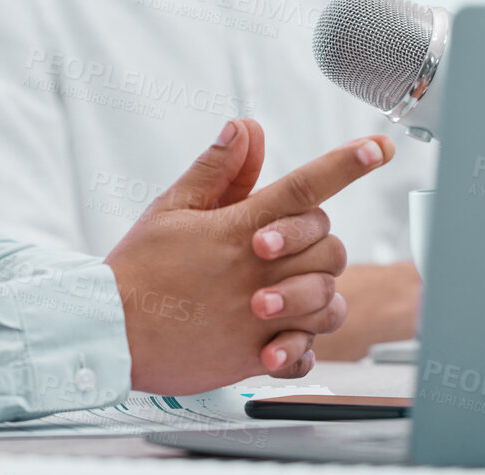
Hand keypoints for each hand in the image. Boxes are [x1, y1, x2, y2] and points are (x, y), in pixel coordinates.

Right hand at [105, 118, 393, 394]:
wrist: (108, 333)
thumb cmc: (137, 270)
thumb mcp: (172, 207)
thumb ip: (217, 169)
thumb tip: (246, 128)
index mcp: (239, 228)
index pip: (305, 186)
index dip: (346, 163)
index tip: (377, 148)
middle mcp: (257, 272)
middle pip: (329, 245)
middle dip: (318, 240)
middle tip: (282, 246)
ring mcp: (260, 317)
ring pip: (329, 299)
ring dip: (317, 291)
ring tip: (284, 291)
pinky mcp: (255, 357)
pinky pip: (308, 352)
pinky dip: (304, 345)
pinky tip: (281, 337)